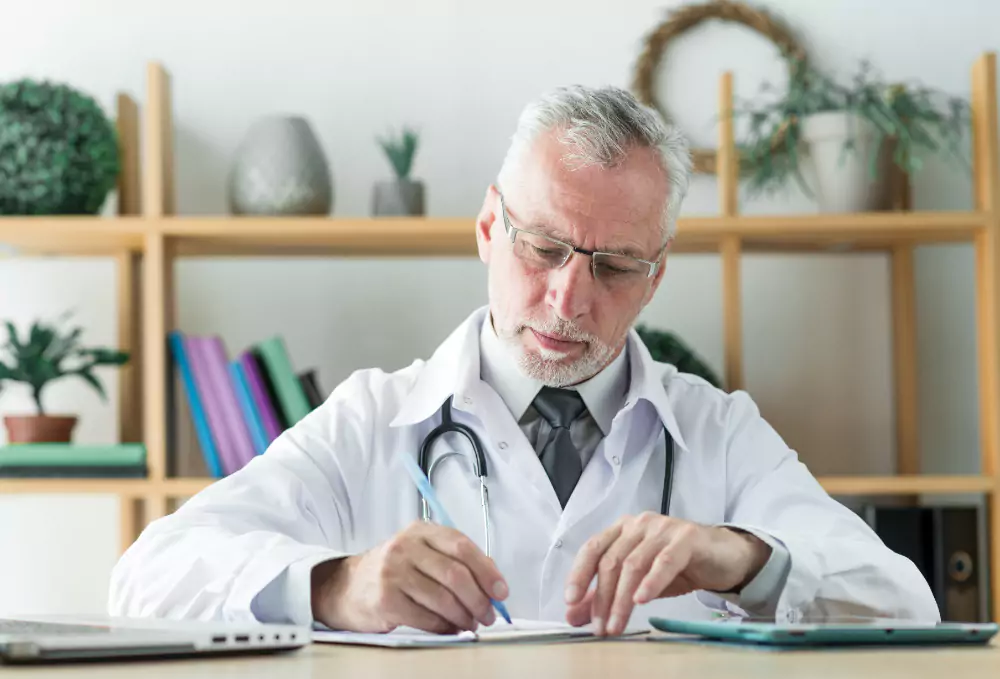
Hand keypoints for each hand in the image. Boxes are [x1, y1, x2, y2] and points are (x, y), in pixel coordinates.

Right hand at [310, 520, 507, 633]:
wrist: (346, 587)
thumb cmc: (393, 571)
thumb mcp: (422, 554)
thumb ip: (455, 561)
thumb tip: (492, 583)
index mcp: (421, 531)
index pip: (461, 546)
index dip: (487, 570)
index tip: (501, 591)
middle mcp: (405, 547)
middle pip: (455, 573)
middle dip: (479, 598)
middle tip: (489, 614)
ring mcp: (393, 572)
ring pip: (443, 598)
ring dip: (465, 616)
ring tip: (472, 623)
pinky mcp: (386, 600)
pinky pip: (427, 617)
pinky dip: (445, 627)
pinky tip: (451, 628)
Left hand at [564, 512, 770, 635]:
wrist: (722, 558)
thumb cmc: (677, 567)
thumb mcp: (637, 582)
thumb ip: (605, 595)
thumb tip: (574, 614)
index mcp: (622, 530)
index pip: (592, 549)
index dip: (579, 574)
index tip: (570, 601)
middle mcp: (638, 524)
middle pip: (611, 561)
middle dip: (602, 598)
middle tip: (600, 627)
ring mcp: (662, 528)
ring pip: (634, 564)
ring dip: (622, 599)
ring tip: (617, 625)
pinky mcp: (686, 538)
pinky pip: (664, 561)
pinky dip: (651, 582)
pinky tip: (642, 600)